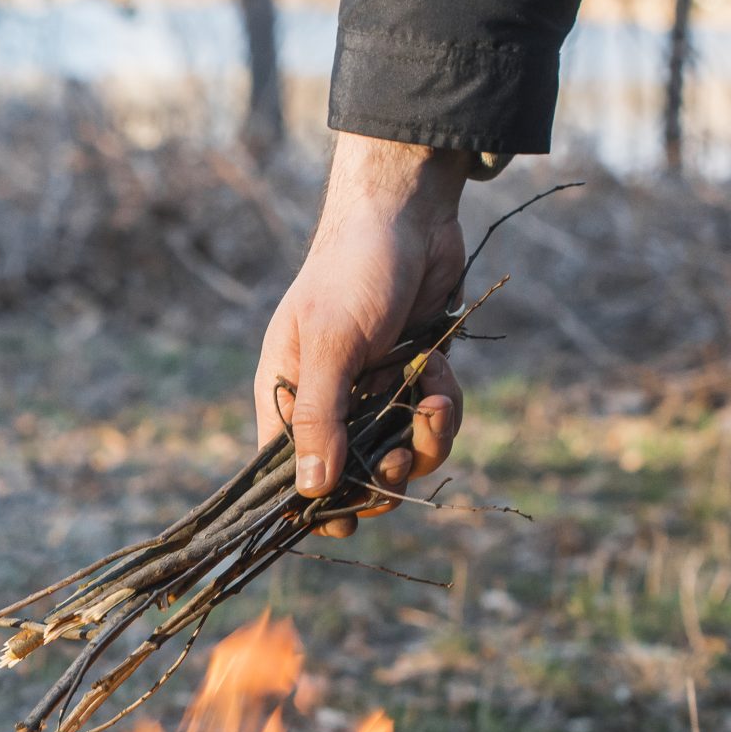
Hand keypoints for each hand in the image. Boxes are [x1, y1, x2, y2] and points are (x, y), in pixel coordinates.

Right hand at [254, 135, 470, 538]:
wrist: (410, 213)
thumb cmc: (355, 269)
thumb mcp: (333, 344)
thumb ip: (323, 418)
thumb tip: (310, 490)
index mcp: (287, 395)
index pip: (288, 472)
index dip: (315, 503)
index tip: (346, 518)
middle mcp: (328, 401)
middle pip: (352, 476)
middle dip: (384, 476)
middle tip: (402, 456)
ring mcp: (373, 391)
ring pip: (401, 454)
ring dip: (424, 440)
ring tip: (432, 401)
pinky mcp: (413, 378)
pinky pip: (431, 422)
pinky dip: (443, 408)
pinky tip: (440, 373)